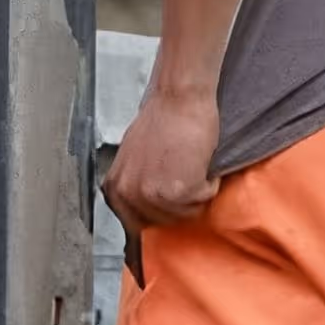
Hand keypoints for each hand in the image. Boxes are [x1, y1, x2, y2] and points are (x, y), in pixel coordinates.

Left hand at [108, 82, 222, 229]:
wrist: (180, 98)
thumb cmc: (163, 121)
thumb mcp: (134, 160)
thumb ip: (136, 186)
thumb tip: (147, 210)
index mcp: (114, 188)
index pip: (136, 226)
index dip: (159, 215)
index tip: (170, 209)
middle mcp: (127, 195)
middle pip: (165, 222)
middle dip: (181, 203)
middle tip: (185, 172)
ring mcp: (151, 195)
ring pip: (187, 214)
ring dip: (198, 191)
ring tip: (193, 164)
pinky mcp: (177, 191)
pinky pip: (204, 199)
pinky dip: (210, 183)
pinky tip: (202, 161)